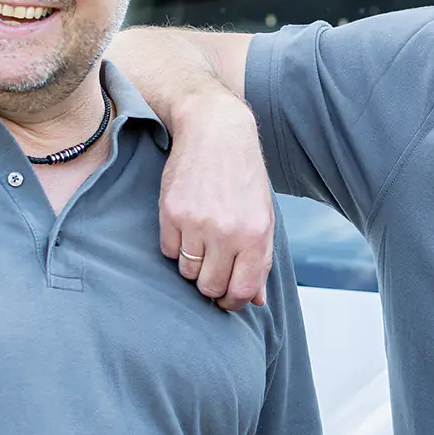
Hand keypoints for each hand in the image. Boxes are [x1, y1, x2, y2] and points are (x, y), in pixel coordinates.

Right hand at [160, 91, 274, 310]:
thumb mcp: (264, 216)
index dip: (233, 302)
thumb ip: (261, 260)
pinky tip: (188, 224)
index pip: (241, 291)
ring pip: (187, 272)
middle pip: (210, 287)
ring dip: (194, 264)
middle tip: (214, 268)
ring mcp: (196, 222)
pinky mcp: (171, 213)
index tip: (228, 298)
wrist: (215, 132)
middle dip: (212, 285)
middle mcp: (227, 232)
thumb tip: (256, 300)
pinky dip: (176, 246)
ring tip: (203, 240)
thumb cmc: (243, 176)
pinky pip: (169, 251)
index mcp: (255, 234)